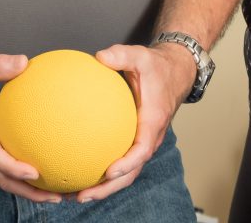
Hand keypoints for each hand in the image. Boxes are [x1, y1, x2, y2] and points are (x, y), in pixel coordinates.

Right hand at [0, 52, 63, 202]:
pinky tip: (37, 159)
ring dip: (24, 185)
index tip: (36, 173)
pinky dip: (17, 169)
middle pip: (1, 178)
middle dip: (27, 191)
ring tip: (52, 189)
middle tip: (54, 197)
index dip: (14, 169)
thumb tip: (24, 62)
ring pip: (0, 174)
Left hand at [73, 42, 197, 202]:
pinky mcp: (136, 140)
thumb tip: (99, 56)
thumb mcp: (141, 56)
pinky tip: (80, 169)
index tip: (109, 172)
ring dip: (103, 187)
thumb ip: (121, 55)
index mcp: (153, 121)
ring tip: (75, 193)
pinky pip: (122, 160)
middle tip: (82, 195)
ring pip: (126, 172)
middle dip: (108, 188)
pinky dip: (104, 172)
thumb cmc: (158, 66)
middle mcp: (150, 137)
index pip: (142, 150)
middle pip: (131, 172)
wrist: (175, 71)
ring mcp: (144, 141)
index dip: (127, 164)